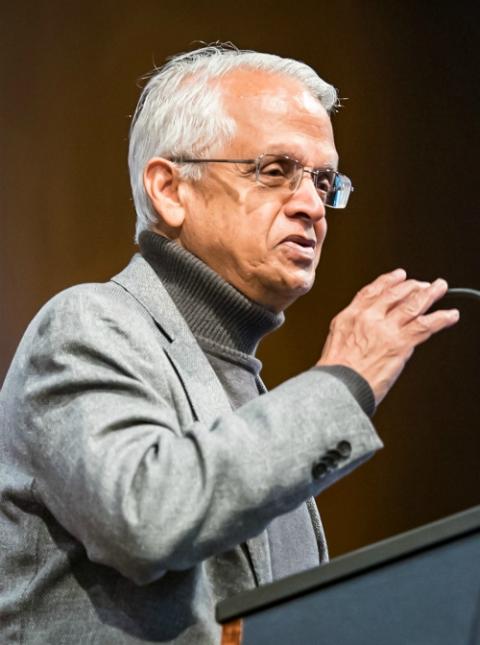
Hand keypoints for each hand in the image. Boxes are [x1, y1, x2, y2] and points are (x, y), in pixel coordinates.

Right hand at [317, 269, 459, 405]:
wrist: (338, 387)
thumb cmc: (336, 373)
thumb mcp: (336, 342)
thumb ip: (353, 330)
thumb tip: (367, 331)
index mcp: (350, 316)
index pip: (372, 291)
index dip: (388, 281)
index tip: (399, 276)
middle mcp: (368, 318)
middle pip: (395, 294)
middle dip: (413, 286)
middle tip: (424, 284)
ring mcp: (385, 329)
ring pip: (413, 305)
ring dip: (430, 294)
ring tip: (440, 289)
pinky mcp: (400, 343)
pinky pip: (426, 326)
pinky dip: (441, 319)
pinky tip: (450, 316)